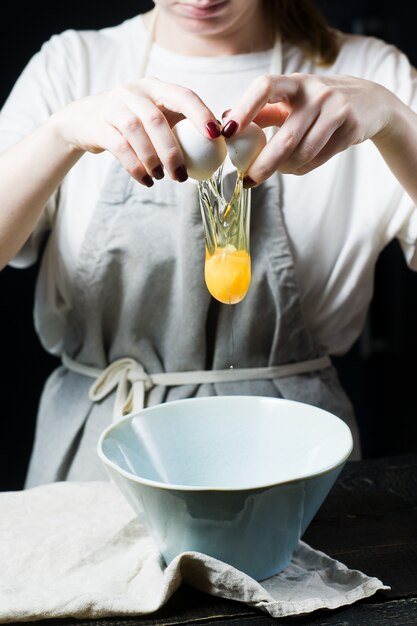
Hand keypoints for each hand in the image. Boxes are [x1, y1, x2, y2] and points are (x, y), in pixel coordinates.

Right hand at [51, 77, 220, 185]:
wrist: (86, 120)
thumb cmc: (133, 121)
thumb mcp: (156, 114)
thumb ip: (182, 124)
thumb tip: (220, 142)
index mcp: (156, 87)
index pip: (183, 95)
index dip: (200, 113)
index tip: (215, 136)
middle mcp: (134, 92)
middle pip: (156, 120)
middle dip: (172, 151)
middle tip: (181, 175)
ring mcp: (114, 106)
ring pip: (136, 133)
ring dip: (152, 160)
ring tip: (162, 178)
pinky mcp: (99, 125)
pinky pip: (120, 148)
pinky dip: (136, 167)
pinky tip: (146, 180)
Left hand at [222, 73, 393, 185]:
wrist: (369, 102)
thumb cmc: (316, 104)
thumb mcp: (291, 99)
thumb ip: (262, 111)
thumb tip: (224, 122)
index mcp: (294, 82)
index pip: (265, 87)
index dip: (245, 109)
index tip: (228, 132)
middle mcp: (316, 92)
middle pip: (285, 137)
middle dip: (263, 164)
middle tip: (246, 181)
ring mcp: (336, 109)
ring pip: (303, 153)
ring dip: (284, 169)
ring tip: (277, 171)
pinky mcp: (351, 128)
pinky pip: (318, 158)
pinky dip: (301, 169)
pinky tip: (296, 167)